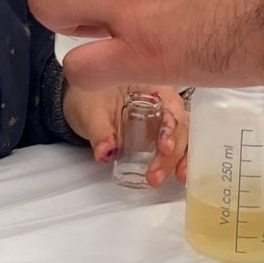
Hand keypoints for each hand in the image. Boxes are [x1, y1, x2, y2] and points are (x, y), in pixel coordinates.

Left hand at [63, 83, 188, 186]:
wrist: (81, 100)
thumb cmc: (89, 96)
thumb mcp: (92, 111)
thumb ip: (99, 131)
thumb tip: (105, 152)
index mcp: (150, 85)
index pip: (170, 103)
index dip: (171, 125)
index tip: (165, 147)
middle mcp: (162, 99)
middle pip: (180, 124)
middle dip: (172, 152)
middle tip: (155, 173)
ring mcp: (162, 117)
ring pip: (182, 135)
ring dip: (179, 159)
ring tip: (168, 177)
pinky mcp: (159, 132)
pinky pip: (176, 144)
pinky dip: (179, 160)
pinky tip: (178, 174)